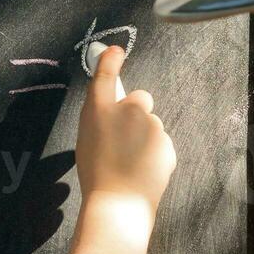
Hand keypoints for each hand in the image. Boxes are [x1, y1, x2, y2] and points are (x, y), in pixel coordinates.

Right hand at [75, 45, 176, 211]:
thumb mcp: (87, 139)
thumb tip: (115, 107)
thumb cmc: (96, 173)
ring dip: (143, 136)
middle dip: (135, 112)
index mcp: (100, 110)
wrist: (119, 202)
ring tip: (130, 161)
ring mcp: (151, 126)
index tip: (115, 51)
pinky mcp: (166, 143)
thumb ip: (100, 118)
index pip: (107, 75)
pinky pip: (160, 142)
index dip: (110, 59)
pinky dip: (153, 152)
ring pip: (150, 125)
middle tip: (124, 137)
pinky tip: (141, 169)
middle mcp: (128, 111)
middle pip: (139, 100)